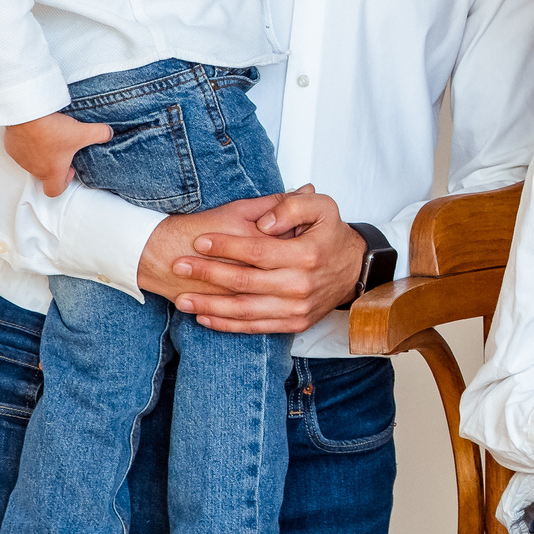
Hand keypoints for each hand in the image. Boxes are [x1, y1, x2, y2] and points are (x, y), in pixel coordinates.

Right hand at [3, 112, 113, 197]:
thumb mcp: (84, 132)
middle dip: (55, 164)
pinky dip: (29, 143)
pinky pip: (21, 149)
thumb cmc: (53, 130)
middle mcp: (34, 169)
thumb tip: (108, 134)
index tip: (70, 169)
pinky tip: (37, 130)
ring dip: (41, 153)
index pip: (54, 191)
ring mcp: (20, 158)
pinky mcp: (11, 146)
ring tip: (50, 135)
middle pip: (44, 174)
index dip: (63, 184)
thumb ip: (100, 134)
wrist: (27, 116)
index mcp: (51, 172)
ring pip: (32, 161)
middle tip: (63, 148)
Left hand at [148, 184, 366, 333]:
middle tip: (179, 266)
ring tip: (182, 299)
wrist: (354, 269)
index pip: (256, 251)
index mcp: (307, 254)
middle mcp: (301, 285)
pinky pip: (254, 327)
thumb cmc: (331, 235)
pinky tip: (204, 318)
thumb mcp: (322, 207)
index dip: (225, 246)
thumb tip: (264, 222)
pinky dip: (227, 325)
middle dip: (207, 274)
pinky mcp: (293, 324)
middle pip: (244, 282)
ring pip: (244, 310)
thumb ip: (292, 206)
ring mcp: (297, 308)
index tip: (199, 241)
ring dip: (209, 306)